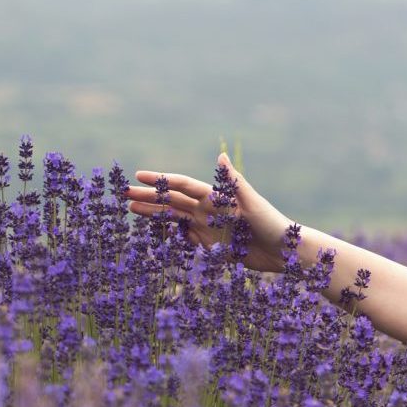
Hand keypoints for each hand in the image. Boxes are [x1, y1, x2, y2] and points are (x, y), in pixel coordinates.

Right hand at [122, 152, 293, 271]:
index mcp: (216, 196)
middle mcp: (209, 209)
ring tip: (130, 210)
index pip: (182, 185)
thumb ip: (234, 181)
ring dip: (153, 214)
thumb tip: (220, 154)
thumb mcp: (252, 201)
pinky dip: (170, 235)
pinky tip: (154, 234)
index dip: (161, 180)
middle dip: (148, 197)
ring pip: (174, 219)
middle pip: (172, 201)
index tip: (138, 175)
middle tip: (122, 195)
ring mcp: (208, 227)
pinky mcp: (211, 245)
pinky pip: (185, 239)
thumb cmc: (272, 222)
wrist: (285, 252)